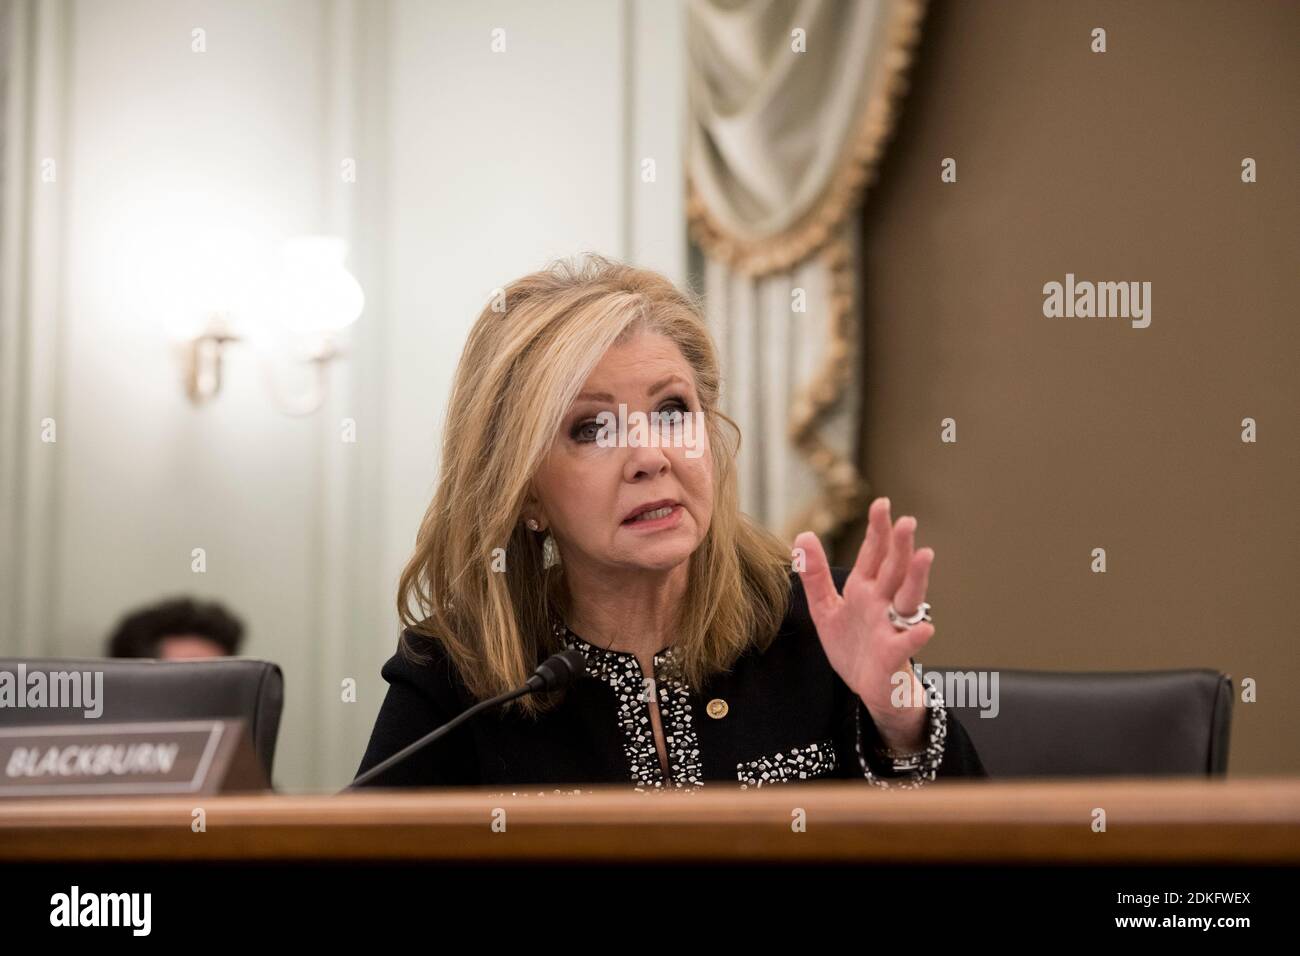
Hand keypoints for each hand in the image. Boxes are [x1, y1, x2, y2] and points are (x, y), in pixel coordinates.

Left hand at [794, 497, 934, 751]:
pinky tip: (924, 627)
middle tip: (907, 521)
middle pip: (893, 570)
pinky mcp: (894, 656)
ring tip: (925, 555)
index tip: (881, 503)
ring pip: (908, 599)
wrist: (869, 689)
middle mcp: (882, 604)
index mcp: (865, 591)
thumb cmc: (853, 647)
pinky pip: (906, 644)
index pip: (873, 555)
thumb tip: (802, 536)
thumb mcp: (826, 609)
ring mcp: (892, 628)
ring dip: (917, 578)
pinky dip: (915, 636)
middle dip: (899, 546)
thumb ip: (815, 575)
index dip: (877, 531)